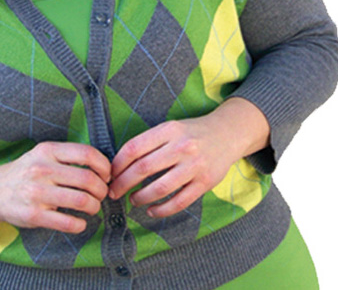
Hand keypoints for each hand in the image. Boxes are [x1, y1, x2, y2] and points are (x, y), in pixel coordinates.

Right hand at [0, 141, 110, 233]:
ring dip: (94, 207)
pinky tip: (80, 222)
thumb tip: (104, 167)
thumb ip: (68, 157)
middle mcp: (42, 169)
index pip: (86, 153)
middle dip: (102, 190)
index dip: (104, 165)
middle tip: (102, 194)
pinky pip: (68, 223)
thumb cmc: (28, 171)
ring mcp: (37, 193)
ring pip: (81, 201)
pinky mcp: (33, 215)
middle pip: (88, 179)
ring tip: (92, 207)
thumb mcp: (44, 154)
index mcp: (48, 150)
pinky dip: (80, 224)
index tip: (107, 174)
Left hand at [108, 99, 269, 217]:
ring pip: (160, 187)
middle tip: (113, 192)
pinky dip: (162, 209)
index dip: (118, 164)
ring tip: (133, 200)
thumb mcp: (170, 128)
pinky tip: (151, 210)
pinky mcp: (205, 183)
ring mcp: (194, 166)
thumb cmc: (191, 132)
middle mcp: (181, 146)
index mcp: (168, 130)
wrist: (227, 133)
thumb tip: (120, 164)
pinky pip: (179, 202)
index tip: (109, 174)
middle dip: (123, 183)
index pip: (134, 148)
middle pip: (143, 168)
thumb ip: (150, 142)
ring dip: (141, 197)